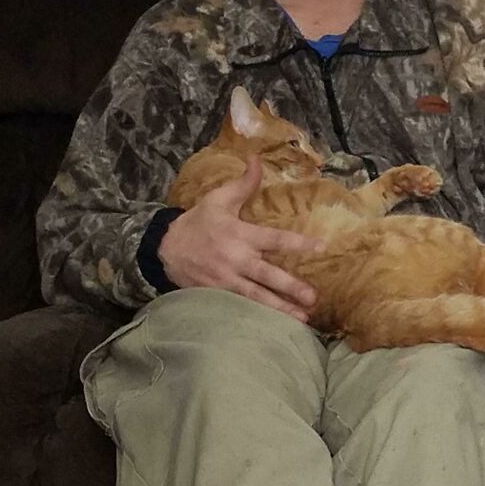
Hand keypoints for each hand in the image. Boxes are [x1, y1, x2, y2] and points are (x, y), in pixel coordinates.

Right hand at [158, 156, 322, 321]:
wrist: (165, 248)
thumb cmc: (198, 222)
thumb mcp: (219, 199)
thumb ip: (244, 184)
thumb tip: (257, 158)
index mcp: (240, 235)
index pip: (274, 239)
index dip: (297, 243)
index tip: (320, 246)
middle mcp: (236, 260)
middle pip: (268, 275)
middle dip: (291, 287)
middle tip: (313, 298)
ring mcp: (227, 281)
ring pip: (258, 298)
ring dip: (281, 309)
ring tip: (303, 318)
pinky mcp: (219, 296)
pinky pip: (243, 308)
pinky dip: (260, 318)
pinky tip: (277, 327)